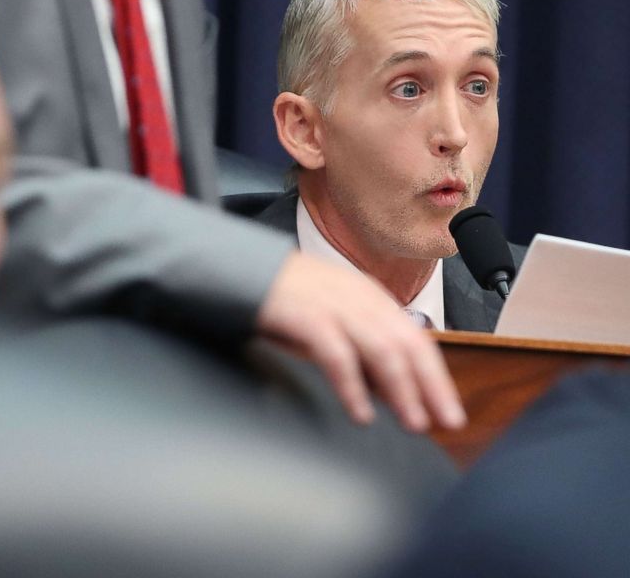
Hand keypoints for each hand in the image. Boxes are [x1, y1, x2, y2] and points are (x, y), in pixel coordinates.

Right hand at [256, 251, 464, 431]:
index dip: (437, 376)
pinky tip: (361, 412)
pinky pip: (338, 355)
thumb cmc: (286, 298)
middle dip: (431, 386)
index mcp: (369, 298)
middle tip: (444, 421)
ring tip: (412, 421)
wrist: (241, 269)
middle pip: (407, 344)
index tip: (449, 409)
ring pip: (381, 349)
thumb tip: (390, 390)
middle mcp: (358, 299)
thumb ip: (360, 347)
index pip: (416, 339)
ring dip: (401, 389)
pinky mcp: (306, 316)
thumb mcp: (332, 318)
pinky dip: (353, 386)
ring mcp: (333, 306)